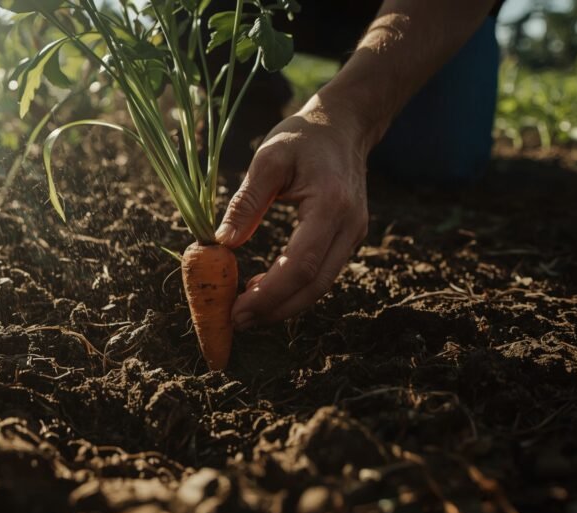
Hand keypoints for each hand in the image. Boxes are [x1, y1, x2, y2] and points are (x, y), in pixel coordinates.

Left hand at [215, 92, 371, 330]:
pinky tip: (262, 290)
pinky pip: (321, 274)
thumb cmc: (302, 137)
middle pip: (313, 286)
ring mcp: (353, 235)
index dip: (268, 295)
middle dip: (274, 310)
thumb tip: (222, 244)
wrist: (343, 126)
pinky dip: (293, 289)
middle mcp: (349, 227)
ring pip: (320, 286)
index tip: (235, 310)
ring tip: (245, 312)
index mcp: (330, 206)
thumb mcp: (268, 159)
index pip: (299, 266)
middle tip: (236, 322)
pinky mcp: (348, 239)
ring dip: (282, 305)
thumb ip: (246, 202)